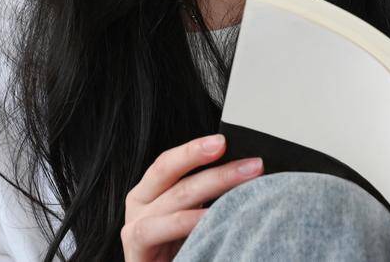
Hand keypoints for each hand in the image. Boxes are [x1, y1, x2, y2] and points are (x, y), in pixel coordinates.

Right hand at [121, 133, 262, 261]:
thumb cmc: (180, 249)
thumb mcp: (192, 216)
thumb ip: (207, 195)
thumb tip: (246, 172)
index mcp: (151, 190)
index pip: (171, 161)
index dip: (195, 149)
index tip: (224, 141)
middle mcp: (141, 203)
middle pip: (176, 175)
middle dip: (219, 169)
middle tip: (254, 165)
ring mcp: (136, 225)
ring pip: (176, 197)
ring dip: (214, 186)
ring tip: (247, 183)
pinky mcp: (136, 249)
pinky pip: (160, 229)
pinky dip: (188, 220)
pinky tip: (211, 217)